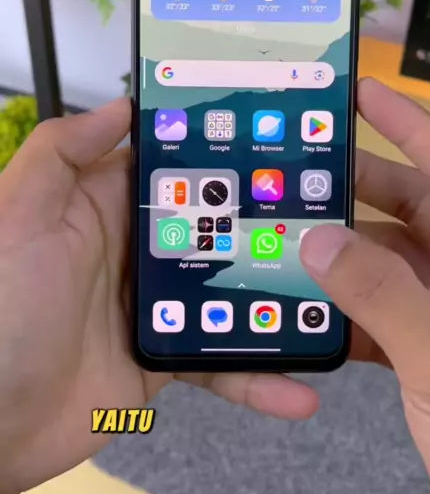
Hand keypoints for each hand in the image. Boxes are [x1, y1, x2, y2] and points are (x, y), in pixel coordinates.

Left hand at [0, 100, 317, 493]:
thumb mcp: (17, 214)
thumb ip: (61, 153)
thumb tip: (122, 106)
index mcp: (102, 206)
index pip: (172, 165)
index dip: (219, 148)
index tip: (278, 134)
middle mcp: (134, 250)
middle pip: (215, 226)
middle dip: (269, 220)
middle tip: (333, 214)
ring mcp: (153, 306)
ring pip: (230, 293)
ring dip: (277, 299)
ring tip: (333, 298)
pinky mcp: (162, 360)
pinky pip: (220, 363)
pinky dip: (258, 378)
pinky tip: (299, 388)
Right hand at [301, 79, 429, 493]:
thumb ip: (381, 295)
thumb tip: (317, 239)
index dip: (415, 126)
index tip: (365, 94)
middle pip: (421, 211)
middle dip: (363, 188)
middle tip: (303, 168)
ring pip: (395, 264)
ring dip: (345, 256)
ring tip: (287, 235)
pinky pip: (386, 314)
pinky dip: (348, 309)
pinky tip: (306, 305)